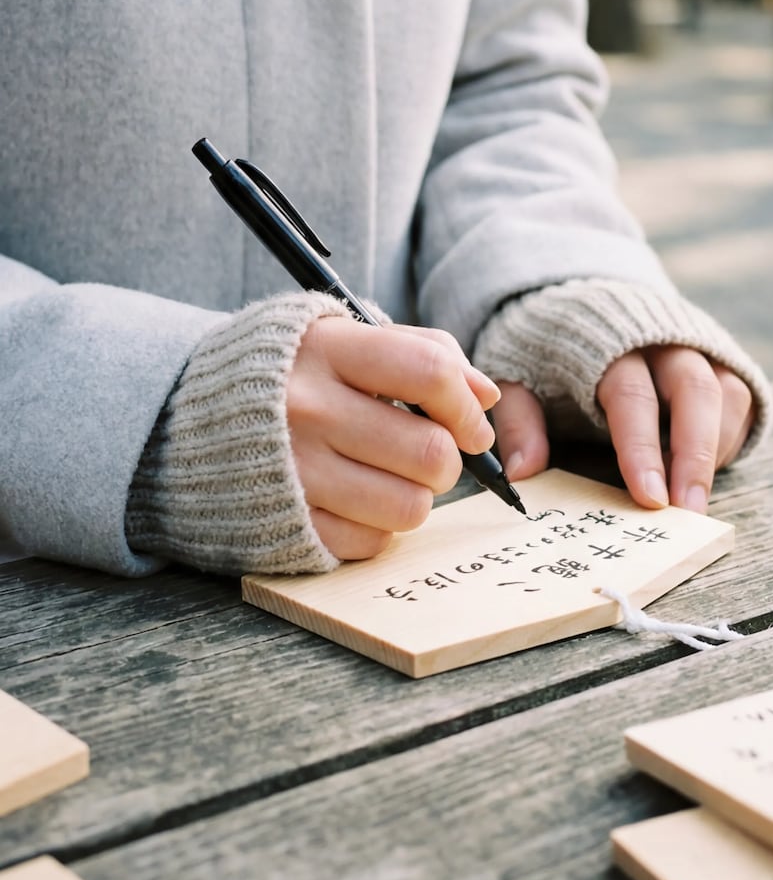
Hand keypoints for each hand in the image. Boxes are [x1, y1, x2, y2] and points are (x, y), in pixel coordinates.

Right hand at [286, 318, 499, 559]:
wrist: (178, 418)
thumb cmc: (284, 374)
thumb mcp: (341, 338)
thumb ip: (421, 351)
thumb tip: (487, 395)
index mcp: (326, 350)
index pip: (430, 373)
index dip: (466, 404)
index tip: (470, 424)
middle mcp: (307, 410)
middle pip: (431, 451)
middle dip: (447, 458)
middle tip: (426, 452)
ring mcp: (294, 473)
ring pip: (411, 506)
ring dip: (416, 496)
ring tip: (389, 476)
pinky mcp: (285, 524)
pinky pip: (372, 542)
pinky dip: (377, 526)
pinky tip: (353, 498)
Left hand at [490, 346, 752, 512]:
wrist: (583, 301)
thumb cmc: (552, 352)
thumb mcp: (519, 375)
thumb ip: (520, 419)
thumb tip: (523, 473)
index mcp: (607, 344)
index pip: (631, 396)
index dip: (641, 449)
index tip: (650, 499)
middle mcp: (660, 340)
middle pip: (693, 390)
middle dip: (694, 455)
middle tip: (689, 511)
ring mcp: (695, 346)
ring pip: (725, 392)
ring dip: (716, 449)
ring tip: (697, 501)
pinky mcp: (718, 357)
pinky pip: (739, 395)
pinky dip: (730, 435)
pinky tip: (707, 472)